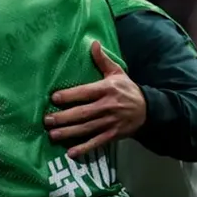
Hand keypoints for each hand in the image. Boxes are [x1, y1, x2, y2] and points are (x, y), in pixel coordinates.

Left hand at [46, 41, 145, 157]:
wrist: (149, 109)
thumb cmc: (127, 89)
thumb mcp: (117, 73)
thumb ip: (102, 60)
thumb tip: (93, 43)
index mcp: (107, 89)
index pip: (85, 92)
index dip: (70, 95)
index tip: (54, 98)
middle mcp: (108, 106)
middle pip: (83, 113)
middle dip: (64, 117)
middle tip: (47, 120)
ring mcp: (111, 122)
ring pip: (87, 128)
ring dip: (69, 133)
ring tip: (52, 135)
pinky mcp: (113, 134)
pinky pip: (97, 142)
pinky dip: (85, 148)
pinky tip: (71, 153)